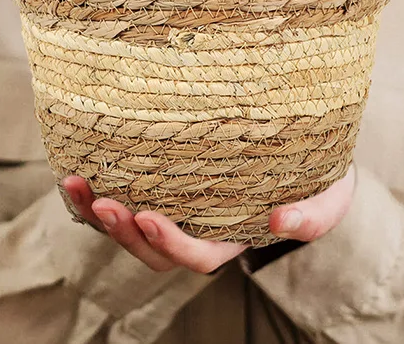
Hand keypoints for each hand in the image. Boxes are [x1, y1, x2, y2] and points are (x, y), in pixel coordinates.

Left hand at [62, 163, 355, 273]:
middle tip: (103, 203)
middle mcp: (201, 228)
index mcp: (234, 237)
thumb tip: (280, 223)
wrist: (310, 147)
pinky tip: (78, 162)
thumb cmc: (321, 178)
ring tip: (73, 183)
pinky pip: (129, 191)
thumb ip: (312, 216)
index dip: (170, 242)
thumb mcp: (330, 198)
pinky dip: (99, 185)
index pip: (197, 255)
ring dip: (99, 210)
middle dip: (123, 233)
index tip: (146, 215)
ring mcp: (181, 206)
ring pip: (132, 226)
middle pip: (153, 249)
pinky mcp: (167, 178)